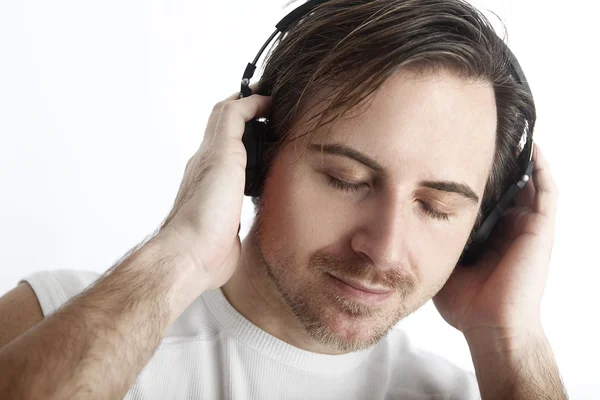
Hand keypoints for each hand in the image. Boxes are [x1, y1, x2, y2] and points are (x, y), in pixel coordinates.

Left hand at [159, 86, 270, 290]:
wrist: (195, 255)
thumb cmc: (206, 208)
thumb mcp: (221, 153)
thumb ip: (232, 122)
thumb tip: (251, 100)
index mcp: (210, 151)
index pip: (228, 113)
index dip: (250, 99)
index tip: (275, 95)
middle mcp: (214, 167)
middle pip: (232, 133)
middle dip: (254, 117)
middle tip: (279, 112)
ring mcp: (222, 191)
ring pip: (239, 159)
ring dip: (256, 145)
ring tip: (279, 141)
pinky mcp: (231, 213)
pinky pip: (245, 186)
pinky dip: (259, 175)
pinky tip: (271, 180)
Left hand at [433, 143, 557, 338]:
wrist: (489, 325)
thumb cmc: (467, 302)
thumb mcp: (443, 262)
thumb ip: (433, 241)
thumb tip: (407, 222)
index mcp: (491, 236)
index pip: (487, 198)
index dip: (476, 177)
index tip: (458, 154)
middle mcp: (511, 228)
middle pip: (508, 186)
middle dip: (498, 163)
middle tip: (481, 135)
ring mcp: (527, 228)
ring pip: (529, 183)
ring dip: (522, 159)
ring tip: (509, 133)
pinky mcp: (541, 230)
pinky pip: (546, 192)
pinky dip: (541, 169)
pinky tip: (532, 149)